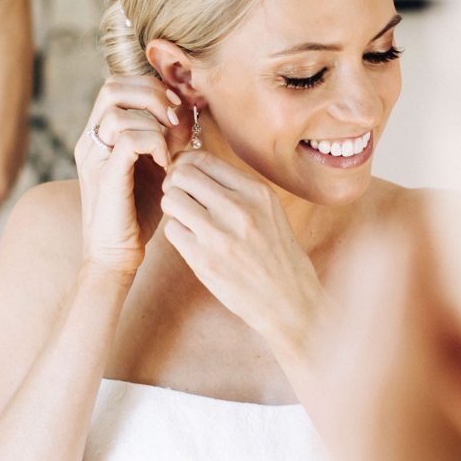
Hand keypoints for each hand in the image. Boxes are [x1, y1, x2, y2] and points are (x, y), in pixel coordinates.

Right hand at [74, 75, 187, 274]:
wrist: (116, 255)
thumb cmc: (138, 213)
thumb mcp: (155, 166)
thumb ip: (165, 138)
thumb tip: (186, 111)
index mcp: (100, 135)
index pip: (118, 85)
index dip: (151, 87)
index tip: (178, 108)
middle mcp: (90, 140)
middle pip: (112, 86)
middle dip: (152, 94)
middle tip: (176, 118)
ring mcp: (94, 157)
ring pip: (117, 109)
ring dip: (155, 121)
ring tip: (172, 145)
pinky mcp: (105, 176)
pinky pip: (129, 138)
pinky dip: (154, 143)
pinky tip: (166, 163)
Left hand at [158, 150, 325, 364]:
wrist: (289, 301)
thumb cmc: (277, 254)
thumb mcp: (268, 210)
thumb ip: (236, 188)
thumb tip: (193, 167)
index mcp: (257, 191)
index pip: (203, 159)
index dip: (186, 164)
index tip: (185, 177)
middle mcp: (239, 208)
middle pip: (181, 175)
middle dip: (175, 184)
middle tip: (180, 197)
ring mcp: (220, 235)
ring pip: (171, 200)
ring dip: (173, 208)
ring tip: (186, 220)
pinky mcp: (204, 261)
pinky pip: (171, 230)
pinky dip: (177, 233)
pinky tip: (192, 241)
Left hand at [319, 212, 460, 460]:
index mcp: (393, 381)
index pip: (410, 244)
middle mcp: (346, 387)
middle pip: (386, 266)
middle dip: (457, 266)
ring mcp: (334, 418)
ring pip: (374, 313)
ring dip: (440, 316)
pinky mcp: (338, 449)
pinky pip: (369, 361)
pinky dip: (421, 359)